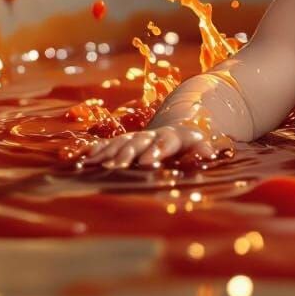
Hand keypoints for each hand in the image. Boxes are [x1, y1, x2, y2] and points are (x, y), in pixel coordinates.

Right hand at [81, 124, 233, 167]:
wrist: (176, 128)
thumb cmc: (189, 144)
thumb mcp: (199, 145)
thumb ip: (202, 150)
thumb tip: (211, 154)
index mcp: (173, 137)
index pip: (165, 142)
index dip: (156, 150)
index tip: (147, 161)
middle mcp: (152, 135)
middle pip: (139, 142)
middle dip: (127, 153)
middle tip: (116, 167)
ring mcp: (136, 138)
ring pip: (121, 142)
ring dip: (108, 153)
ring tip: (95, 165)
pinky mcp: (124, 142)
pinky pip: (108, 145)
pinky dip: (96, 151)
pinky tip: (83, 159)